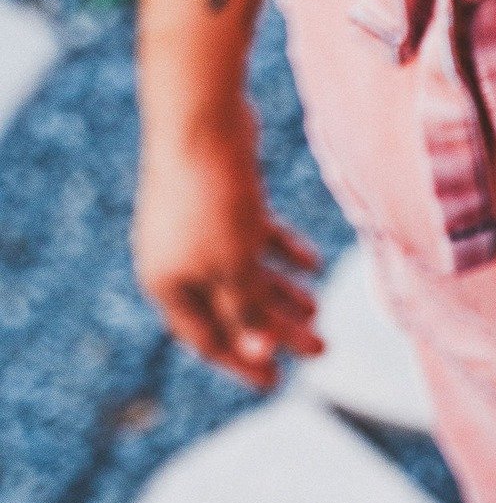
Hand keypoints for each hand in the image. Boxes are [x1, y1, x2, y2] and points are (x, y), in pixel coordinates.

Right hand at [133, 94, 323, 390]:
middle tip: (321, 349)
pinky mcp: (223, 198)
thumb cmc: (213, 200)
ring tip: (319, 310)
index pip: (207, 338)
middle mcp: (177, 259)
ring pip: (245, 272)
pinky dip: (282, 252)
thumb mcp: (234, 268)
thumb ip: (247, 312)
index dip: (243, 361)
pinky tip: (313, 263)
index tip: (277, 382)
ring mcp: (198, 227)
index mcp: (167, 284)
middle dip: (275, 330)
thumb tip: (259, 352)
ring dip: (282, 293)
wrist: (203, 119)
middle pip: (233, 308)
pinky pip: (254, 236)